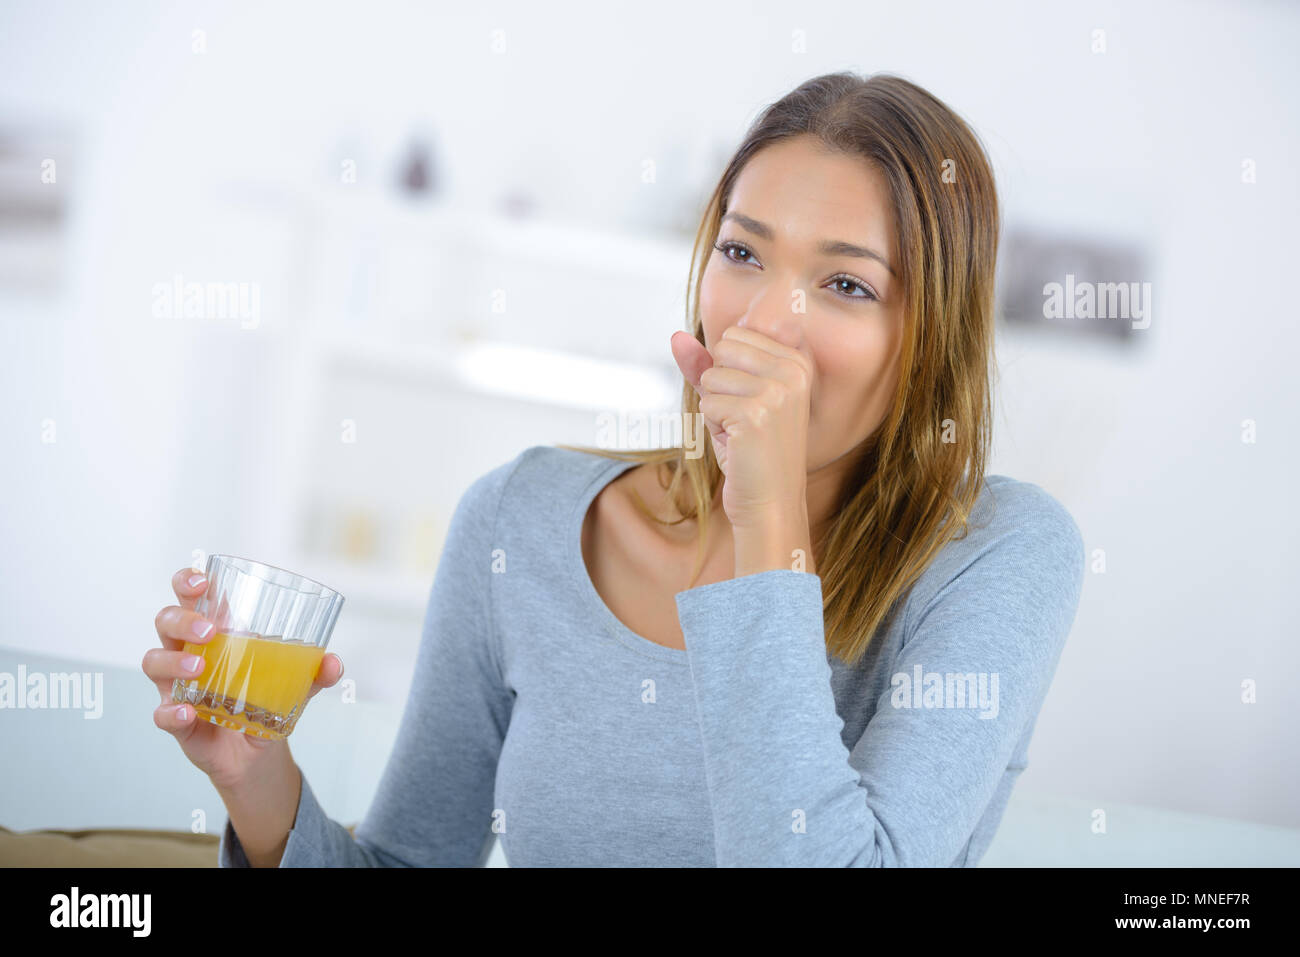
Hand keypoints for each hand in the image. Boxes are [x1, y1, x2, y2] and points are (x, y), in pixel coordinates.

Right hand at [145, 567, 344, 789]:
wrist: (257, 754)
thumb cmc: (266, 702)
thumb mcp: (296, 685)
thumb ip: (315, 673)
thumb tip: (333, 664)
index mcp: (214, 634)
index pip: (190, 597)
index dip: (187, 582)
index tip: (201, 581)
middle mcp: (187, 653)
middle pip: (166, 622)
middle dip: (182, 619)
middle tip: (210, 631)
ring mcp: (177, 686)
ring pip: (154, 662)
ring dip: (173, 662)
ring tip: (199, 669)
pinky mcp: (177, 720)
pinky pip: (162, 713)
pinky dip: (170, 711)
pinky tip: (186, 711)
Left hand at [670, 326, 812, 535]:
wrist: (769, 502)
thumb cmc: (751, 451)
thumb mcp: (732, 398)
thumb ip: (706, 364)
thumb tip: (676, 337)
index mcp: (797, 361)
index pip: (734, 335)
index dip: (728, 372)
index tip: (752, 403)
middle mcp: (793, 371)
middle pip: (723, 349)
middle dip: (720, 385)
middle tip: (743, 419)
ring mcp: (777, 391)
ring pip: (711, 377)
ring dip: (715, 408)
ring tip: (740, 433)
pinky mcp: (756, 414)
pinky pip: (707, 403)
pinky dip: (713, 427)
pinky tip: (737, 445)